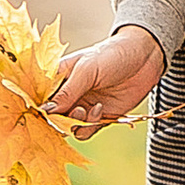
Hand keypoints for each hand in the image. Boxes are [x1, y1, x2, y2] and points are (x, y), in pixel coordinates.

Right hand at [46, 25, 165, 129]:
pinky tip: (99, 110)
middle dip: (58, 120)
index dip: (38, 108)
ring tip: (85, 110)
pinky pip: (86, 131)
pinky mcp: (98, 117)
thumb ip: (67, 92)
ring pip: (68, 127)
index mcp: (58, 78)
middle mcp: (68, 94)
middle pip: (52, 116)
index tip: (40, 115)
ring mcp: (82, 106)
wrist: (145, 56)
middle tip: (71, 112)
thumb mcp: (87, 70)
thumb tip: (45, 111)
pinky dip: (90, 126)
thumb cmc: (112, 54)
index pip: (40, 98)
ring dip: (74, 123)